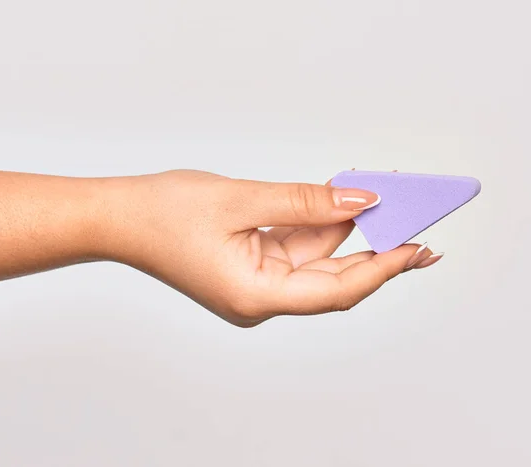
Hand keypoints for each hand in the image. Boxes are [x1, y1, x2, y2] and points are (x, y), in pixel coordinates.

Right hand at [94, 170, 441, 326]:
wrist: (118, 217)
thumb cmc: (163, 213)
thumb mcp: (242, 200)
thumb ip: (306, 202)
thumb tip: (361, 203)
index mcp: (255, 297)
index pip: (336, 290)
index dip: (382, 268)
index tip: (418, 247)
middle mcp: (260, 299)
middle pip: (332, 277)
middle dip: (374, 249)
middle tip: (417, 222)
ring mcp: (255, 284)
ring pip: (315, 259)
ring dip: (345, 230)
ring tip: (381, 200)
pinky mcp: (250, 267)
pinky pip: (295, 248)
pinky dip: (317, 225)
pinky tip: (340, 204)